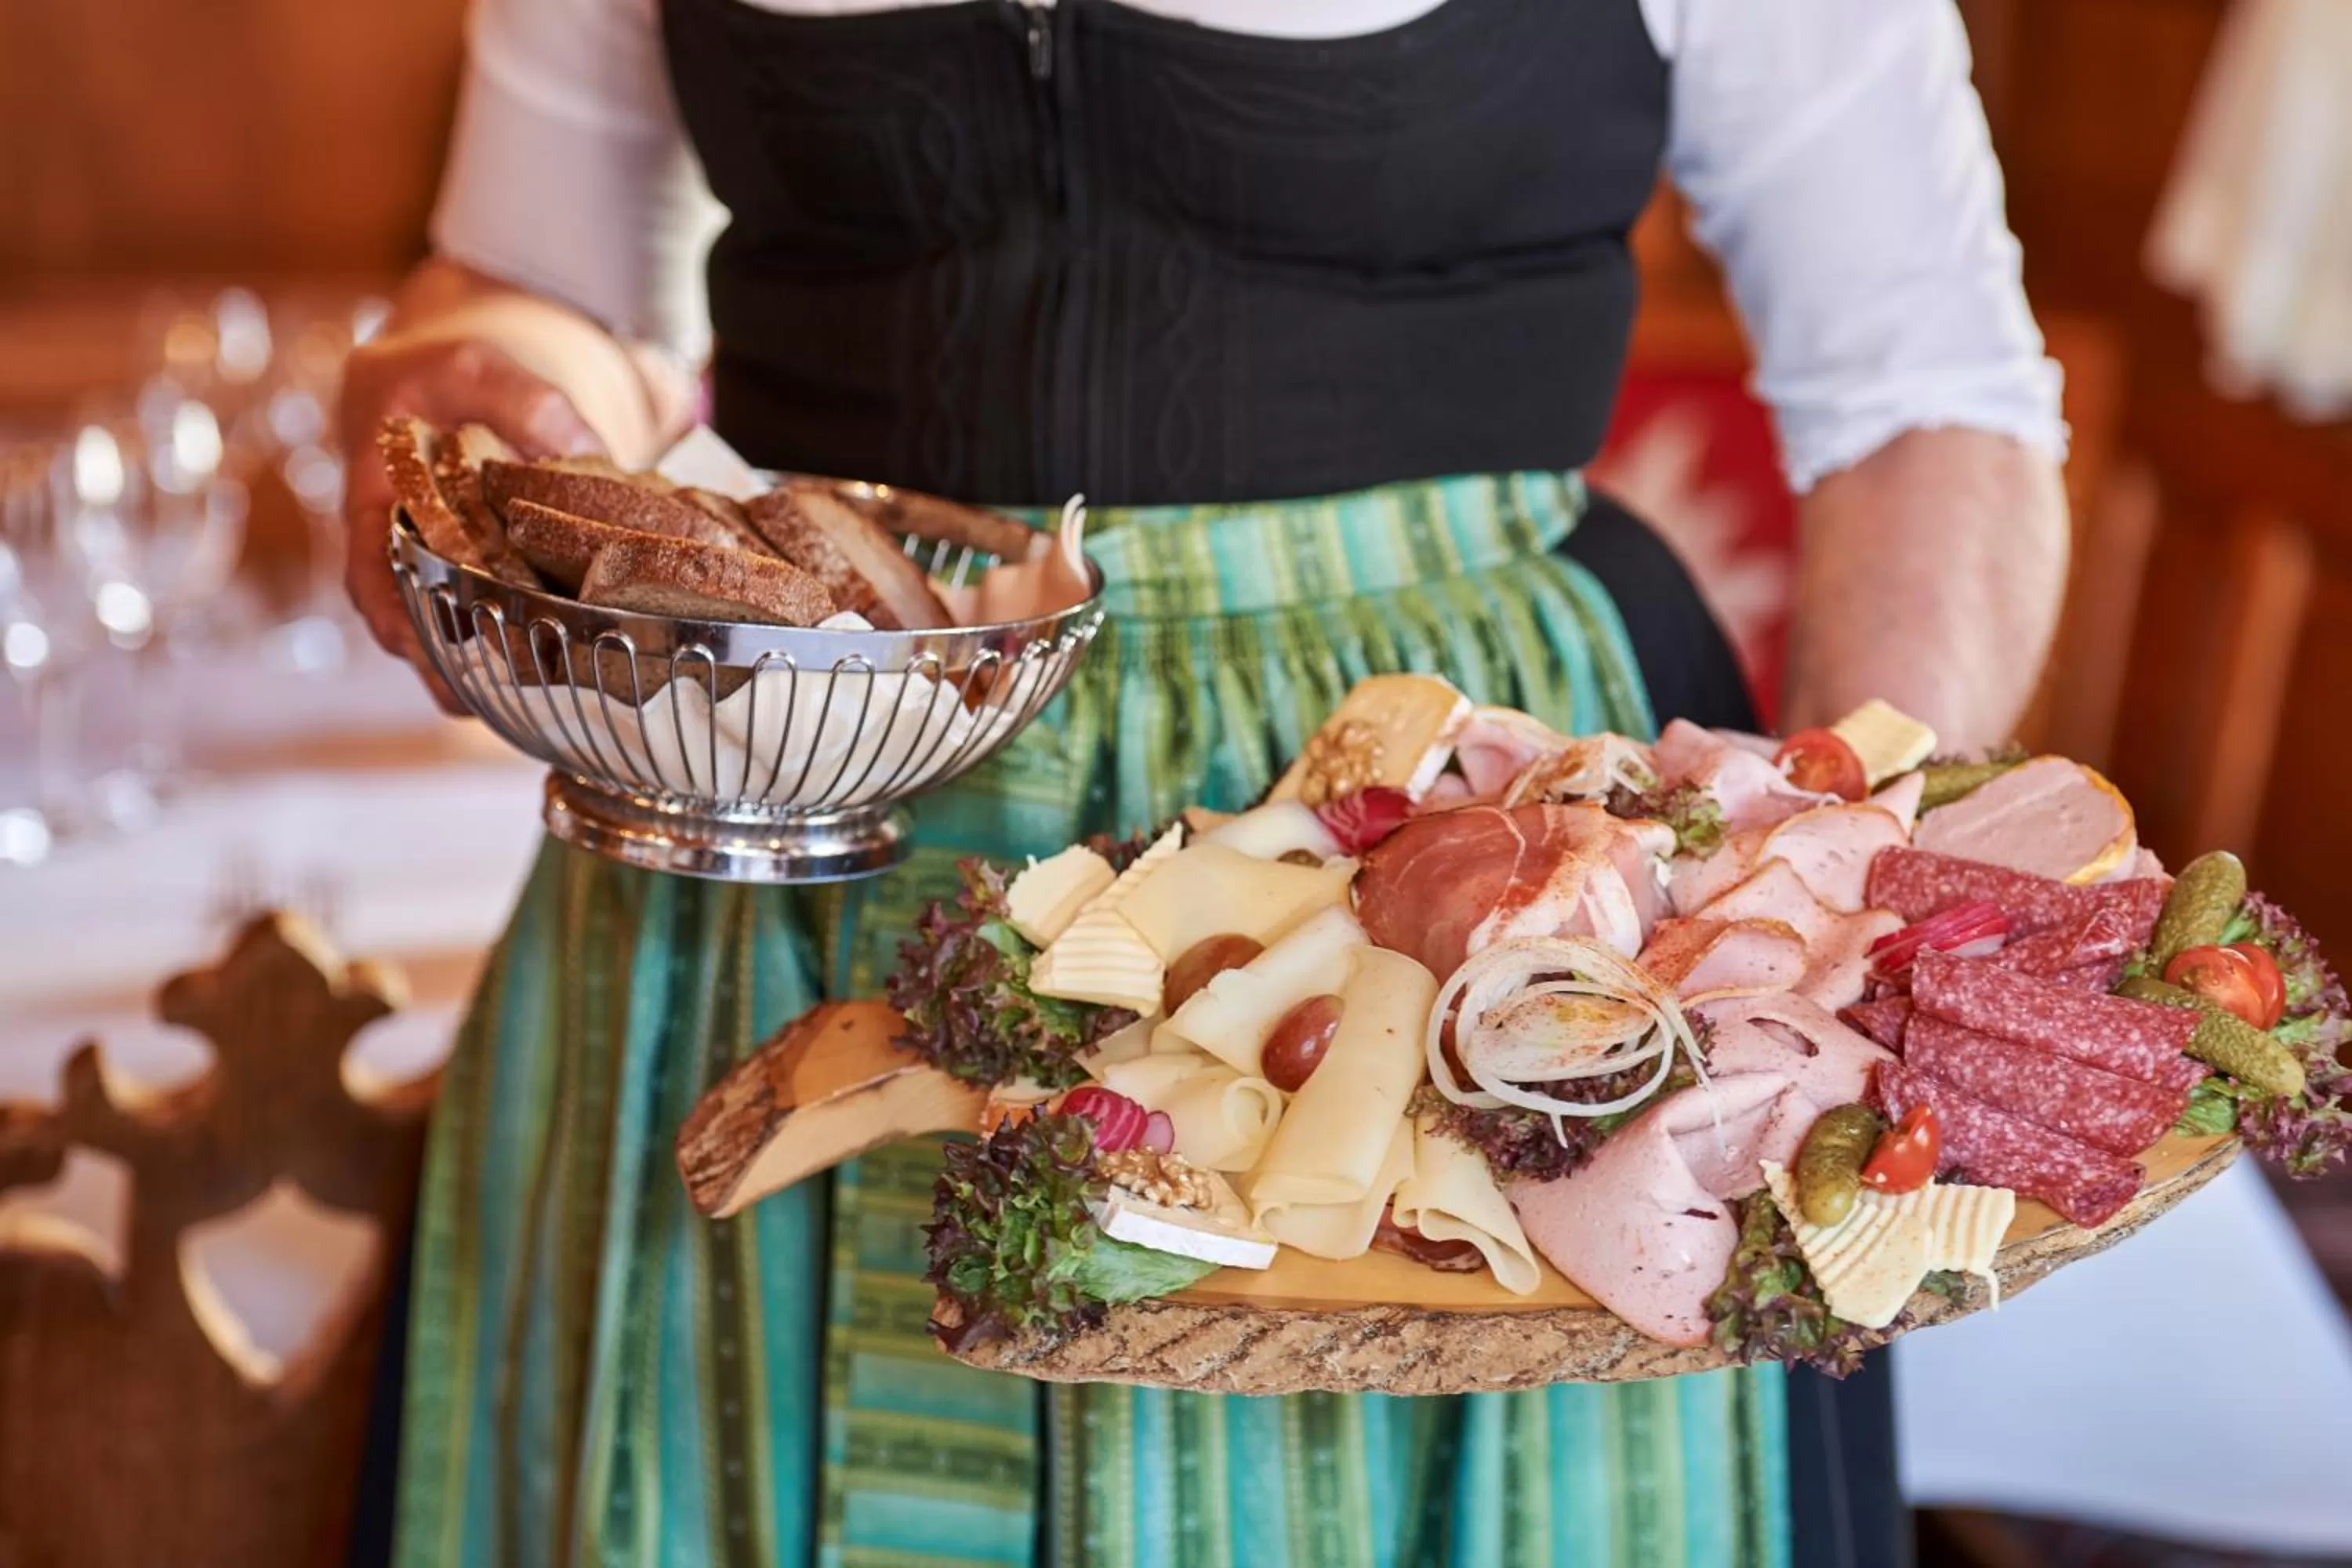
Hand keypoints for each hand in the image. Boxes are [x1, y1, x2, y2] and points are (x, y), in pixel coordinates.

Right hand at [337, 333, 603, 711]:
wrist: (426, 377)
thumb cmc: (437, 373)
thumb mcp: (474, 368)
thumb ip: (528, 405)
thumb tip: (591, 455)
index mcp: (375, 501)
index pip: (367, 573)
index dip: (389, 617)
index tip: (415, 653)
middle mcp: (395, 545)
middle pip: (405, 621)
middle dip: (439, 666)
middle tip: (481, 704)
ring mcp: (426, 562)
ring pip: (441, 627)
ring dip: (473, 666)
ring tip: (522, 704)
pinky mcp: (463, 568)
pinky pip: (476, 611)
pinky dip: (505, 639)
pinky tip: (550, 666)